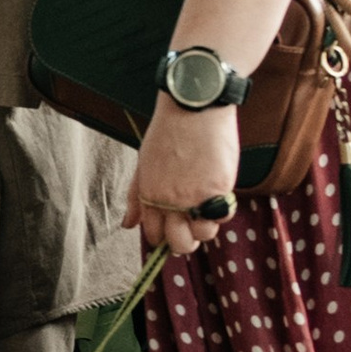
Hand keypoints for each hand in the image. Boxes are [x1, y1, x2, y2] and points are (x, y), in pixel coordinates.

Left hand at [127, 93, 239, 258]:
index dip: (164, 236)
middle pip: (179, 243)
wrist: (193, 107)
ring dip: (205, 227)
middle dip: (185, 241)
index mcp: (149, 194)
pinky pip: (223, 217)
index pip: (153, 235)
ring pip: (203, 235)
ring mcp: (196, 196)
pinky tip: (218, 196)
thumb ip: (135, 197)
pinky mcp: (219, 189)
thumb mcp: (143, 163)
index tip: (173, 228)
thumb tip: (127, 225)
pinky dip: (222, 213)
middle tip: (191, 225)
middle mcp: (171, 201)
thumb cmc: (167, 132)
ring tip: (205, 208)